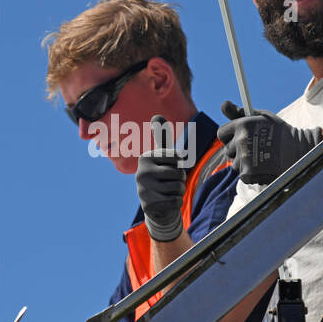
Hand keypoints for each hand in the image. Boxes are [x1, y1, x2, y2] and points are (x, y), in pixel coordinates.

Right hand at [136, 115, 184, 241]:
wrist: (155, 204)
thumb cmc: (161, 174)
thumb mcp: (162, 155)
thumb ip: (162, 136)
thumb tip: (157, 115)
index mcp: (146, 157)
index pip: (176, 157)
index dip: (179, 163)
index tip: (169, 166)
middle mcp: (142, 172)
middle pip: (178, 173)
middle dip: (180, 179)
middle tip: (169, 181)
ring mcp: (143, 190)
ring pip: (178, 187)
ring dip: (178, 191)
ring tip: (167, 191)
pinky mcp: (149, 206)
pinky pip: (176, 201)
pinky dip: (176, 203)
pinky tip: (166, 202)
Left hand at [216, 101, 322, 185]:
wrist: (299, 151)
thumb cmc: (280, 132)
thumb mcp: (262, 117)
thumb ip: (240, 112)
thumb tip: (224, 104)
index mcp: (242, 125)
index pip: (221, 133)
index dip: (229, 136)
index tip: (238, 138)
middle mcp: (241, 141)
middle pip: (227, 149)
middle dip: (237, 150)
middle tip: (255, 149)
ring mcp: (243, 158)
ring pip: (234, 163)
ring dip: (244, 163)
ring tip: (262, 158)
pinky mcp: (247, 174)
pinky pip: (242, 174)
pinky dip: (251, 174)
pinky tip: (263, 167)